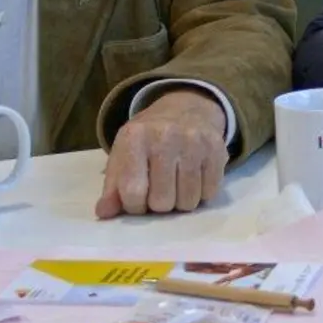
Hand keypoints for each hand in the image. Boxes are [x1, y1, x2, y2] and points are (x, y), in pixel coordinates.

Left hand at [97, 88, 228, 218]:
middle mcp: (165, 136)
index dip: (134, 205)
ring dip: (180, 202)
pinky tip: (194, 177)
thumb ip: (112, 187)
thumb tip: (104, 214)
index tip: (137, 197)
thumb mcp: (123, 155)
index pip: (132, 192)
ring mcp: (194, 142)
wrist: (185, 109)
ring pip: (187, 202)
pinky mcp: (217, 149)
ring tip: (176, 184)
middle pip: (162, 202)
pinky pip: (209, 193)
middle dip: (158, 204)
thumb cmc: (148, 139)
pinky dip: (201, 193)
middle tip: (158, 189)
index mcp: (135, 137)